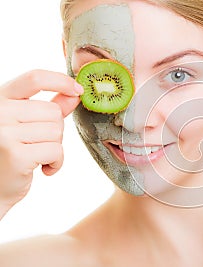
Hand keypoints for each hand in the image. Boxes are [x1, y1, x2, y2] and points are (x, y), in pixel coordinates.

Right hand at [0, 70, 81, 216]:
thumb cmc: (14, 154)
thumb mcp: (27, 124)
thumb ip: (50, 108)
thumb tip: (75, 94)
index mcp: (0, 99)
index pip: (34, 78)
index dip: (61, 81)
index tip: (78, 90)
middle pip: (53, 111)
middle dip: (56, 131)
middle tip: (39, 145)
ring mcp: (4, 133)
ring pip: (57, 131)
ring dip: (55, 147)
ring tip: (38, 156)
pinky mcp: (16, 154)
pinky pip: (56, 150)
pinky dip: (56, 162)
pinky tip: (42, 168)